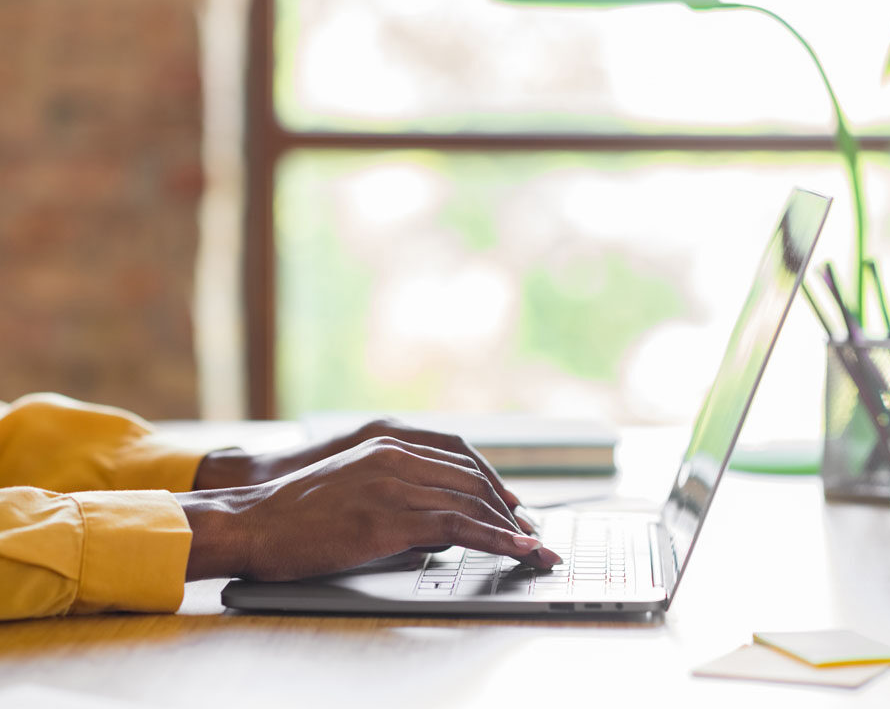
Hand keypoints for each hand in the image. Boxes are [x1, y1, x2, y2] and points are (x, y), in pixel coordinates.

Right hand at [178, 435, 560, 581]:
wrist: (250, 522)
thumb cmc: (295, 512)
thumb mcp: (352, 485)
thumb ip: (396, 491)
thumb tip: (438, 526)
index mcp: (386, 443)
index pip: (459, 456)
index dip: (493, 481)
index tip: (514, 504)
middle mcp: (394, 456)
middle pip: (473, 477)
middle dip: (509, 507)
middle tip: (532, 532)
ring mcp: (391, 485)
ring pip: (471, 501)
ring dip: (511, 527)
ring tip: (535, 548)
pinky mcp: (386, 519)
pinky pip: (457, 526)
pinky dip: (494, 538)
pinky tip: (514, 549)